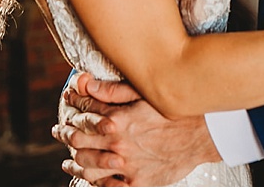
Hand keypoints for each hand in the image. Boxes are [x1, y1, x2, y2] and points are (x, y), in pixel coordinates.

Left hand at [53, 72, 219, 185]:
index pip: (83, 112)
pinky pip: (107, 186)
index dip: (72, 104)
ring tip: (67, 162)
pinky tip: (90, 177)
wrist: (204, 135)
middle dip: (65, 134)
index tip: (68, 101)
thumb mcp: (144, 93)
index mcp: (117, 120)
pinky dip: (94, 182)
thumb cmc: (176, 111)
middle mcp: (117, 145)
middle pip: (78, 140)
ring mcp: (125, 166)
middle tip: (59, 132)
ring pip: (87, 166)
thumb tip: (86, 84)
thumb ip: (112, 91)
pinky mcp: (136, 183)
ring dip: (73, 163)